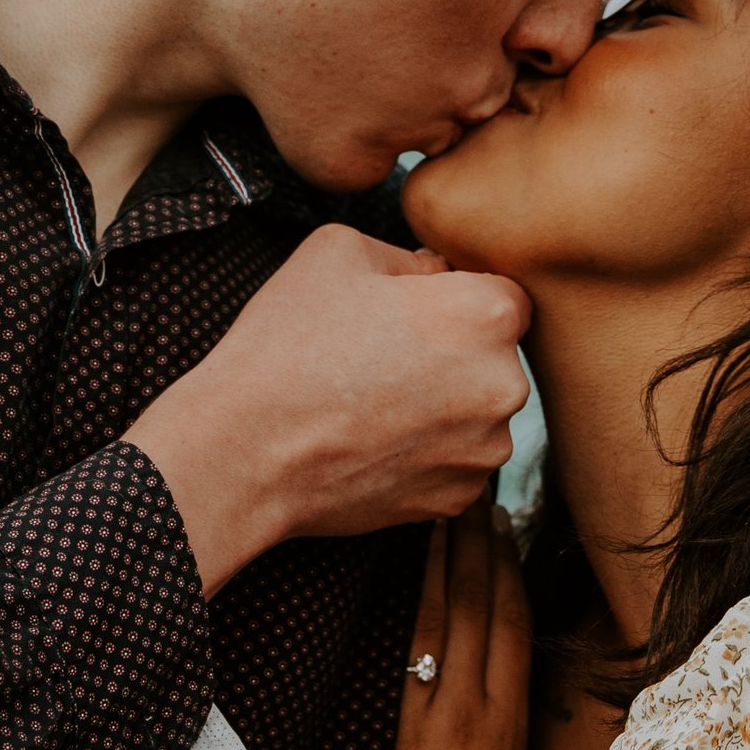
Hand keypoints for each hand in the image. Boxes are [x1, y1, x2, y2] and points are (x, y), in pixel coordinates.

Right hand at [125, 225, 531, 593]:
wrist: (244, 451)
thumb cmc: (285, 345)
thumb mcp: (338, 251)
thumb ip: (409, 255)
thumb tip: (436, 274)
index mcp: (486, 314)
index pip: (502, 294)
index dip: (454, 297)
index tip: (409, 313)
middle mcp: (504, 386)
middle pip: (494, 357)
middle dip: (452, 353)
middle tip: (380, 357)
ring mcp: (483, 450)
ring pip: (476, 413)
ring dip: (442, 406)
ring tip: (371, 402)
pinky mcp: (456, 498)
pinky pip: (454, 460)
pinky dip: (424, 452)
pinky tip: (372, 440)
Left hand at [363, 496, 532, 749]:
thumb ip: (515, 742)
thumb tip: (514, 696)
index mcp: (517, 731)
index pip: (520, 626)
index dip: (515, 566)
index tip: (510, 517)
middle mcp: (484, 717)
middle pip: (488, 609)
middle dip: (483, 543)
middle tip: (477, 485)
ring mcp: (443, 723)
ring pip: (454, 622)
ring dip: (451, 561)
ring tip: (449, 509)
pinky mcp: (408, 738)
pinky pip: (421, 654)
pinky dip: (424, 606)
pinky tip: (418, 575)